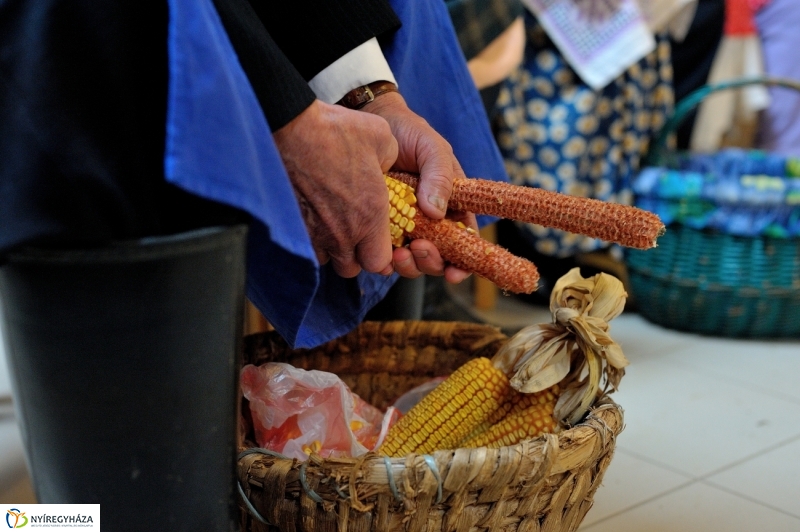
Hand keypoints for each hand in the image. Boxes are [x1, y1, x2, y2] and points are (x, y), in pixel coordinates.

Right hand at [273, 99, 398, 277]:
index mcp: (370, 217)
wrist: (291, 127)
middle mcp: (342, 233)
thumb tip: (388, 169)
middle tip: (358, 235)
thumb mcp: (384, 139)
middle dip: (357, 257)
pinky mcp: (292, 225)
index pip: (379, 263)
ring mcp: (314, 232)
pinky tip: (315, 219)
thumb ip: (392, 163)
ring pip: (326, 260)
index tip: (380, 239)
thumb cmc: (338, 131)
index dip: (382, 255)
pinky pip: (305, 246)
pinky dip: (312, 240)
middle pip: (351, 269)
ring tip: (335, 226)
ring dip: (333, 249)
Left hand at [362, 91, 476, 282]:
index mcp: (452, 205)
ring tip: (399, 253)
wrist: (370, 122)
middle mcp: (430, 221)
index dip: (463, 263)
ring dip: (409, 266)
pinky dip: (386, 261)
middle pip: (439, 258)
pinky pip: (385, 254)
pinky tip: (381, 253)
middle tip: (418, 248)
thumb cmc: (408, 132)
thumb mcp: (431, 147)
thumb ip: (440, 176)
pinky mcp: (380, 229)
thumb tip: (437, 213)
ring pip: (413, 262)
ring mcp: (404, 227)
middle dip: (431, 262)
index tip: (454, 272)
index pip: (465, 241)